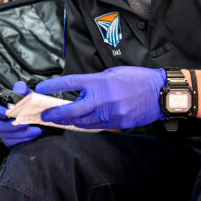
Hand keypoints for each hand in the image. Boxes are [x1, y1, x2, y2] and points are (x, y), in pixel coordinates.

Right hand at [0, 80, 41, 146]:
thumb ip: (22, 90)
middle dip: (9, 125)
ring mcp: (4, 132)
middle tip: (20, 121)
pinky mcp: (11, 141)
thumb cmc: (28, 106)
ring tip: (32, 126)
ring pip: (6, 135)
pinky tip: (35, 132)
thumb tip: (20, 87)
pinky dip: (26, 137)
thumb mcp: (26, 95)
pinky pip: (15, 142)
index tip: (6, 112)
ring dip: (20, 131)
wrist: (38, 118)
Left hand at [36, 67, 166, 130]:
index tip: (41, 88)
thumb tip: (81, 92)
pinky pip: (96, 126)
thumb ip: (94, 82)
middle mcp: (102, 99)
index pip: (70, 83)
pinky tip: (80, 123)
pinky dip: (86, 125)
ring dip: (69, 121)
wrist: (160, 93)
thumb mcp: (112, 73)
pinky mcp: (117, 124)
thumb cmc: (137, 79)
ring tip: (60, 120)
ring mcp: (109, 114)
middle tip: (45, 116)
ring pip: (82, 122)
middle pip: (71, 110)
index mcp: (99, 82)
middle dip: (56, 114)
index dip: (53, 86)